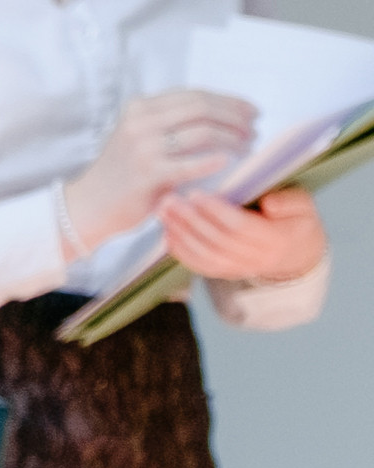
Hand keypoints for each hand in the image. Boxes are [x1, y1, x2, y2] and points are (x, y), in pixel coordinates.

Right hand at [64, 89, 259, 248]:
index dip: (229, 100)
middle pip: (202, 108)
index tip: (250, 110)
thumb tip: (220, 114)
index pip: (194, 95)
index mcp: (139, 108)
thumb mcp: (138, 136)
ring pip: (203, 132)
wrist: (88, 204)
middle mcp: (140, 121)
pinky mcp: (149, 173)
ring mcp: (143, 147)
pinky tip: (230, 161)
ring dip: (233, 138)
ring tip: (247, 146)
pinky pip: (193, 163)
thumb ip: (168, 122)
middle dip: (236, 116)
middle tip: (255, 128)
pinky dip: (216, 160)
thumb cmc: (121, 173)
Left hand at [160, 185, 326, 284]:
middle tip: (170, 201)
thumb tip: (269, 202)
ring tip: (163, 213)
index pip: (240, 227)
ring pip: (206, 256)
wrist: (297, 250)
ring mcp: (242, 269)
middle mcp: (259, 259)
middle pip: (218, 242)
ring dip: (181, 235)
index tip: (196, 194)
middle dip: (191, 221)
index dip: (216, 211)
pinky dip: (182, 252)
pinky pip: (202, 266)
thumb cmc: (296, 218)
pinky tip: (168, 234)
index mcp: (278, 239)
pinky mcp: (228, 273)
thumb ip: (290, 201)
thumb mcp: (303, 205)